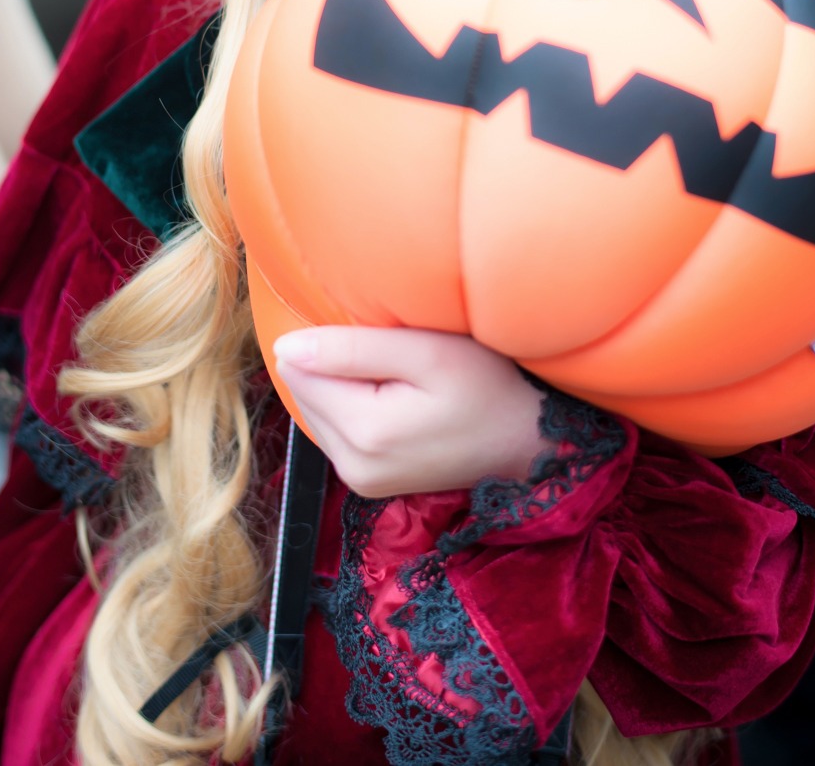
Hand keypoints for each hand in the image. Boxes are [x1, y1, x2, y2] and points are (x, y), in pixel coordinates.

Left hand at [273, 326, 549, 499]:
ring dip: (342, 383)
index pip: (300, 370)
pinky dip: (352, 403)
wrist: (530, 441)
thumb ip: (352, 348)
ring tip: (397, 372)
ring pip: (317, 408)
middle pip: (304, 391)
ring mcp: (359, 480)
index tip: (378, 334)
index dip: (329, 339)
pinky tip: (391, 393)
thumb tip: (284, 347)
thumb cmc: (488, 387)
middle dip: (334, 363)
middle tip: (395, 353)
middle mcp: (352, 467)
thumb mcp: (426, 352)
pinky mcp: (368, 481)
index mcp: (363, 435)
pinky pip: (336, 427)